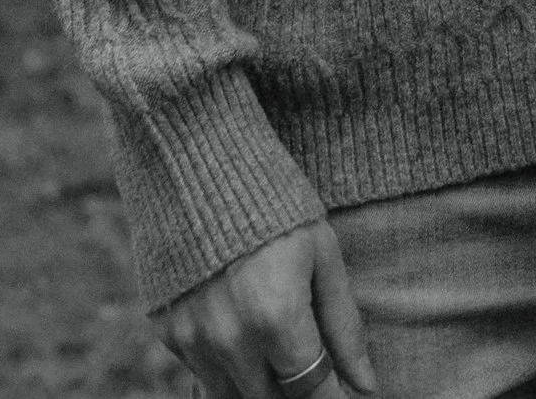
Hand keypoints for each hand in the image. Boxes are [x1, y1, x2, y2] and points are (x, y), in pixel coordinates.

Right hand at [156, 219, 376, 398]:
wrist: (197, 160)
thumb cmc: (274, 202)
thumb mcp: (322, 253)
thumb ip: (344, 325)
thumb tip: (367, 384)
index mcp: (276, 319)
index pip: (313, 394)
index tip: (346, 393)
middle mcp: (230, 340)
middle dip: (297, 390)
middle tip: (310, 360)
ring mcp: (193, 340)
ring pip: (234, 397)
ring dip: (261, 384)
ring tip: (277, 346)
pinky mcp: (168, 333)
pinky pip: (203, 374)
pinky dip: (226, 366)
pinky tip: (241, 330)